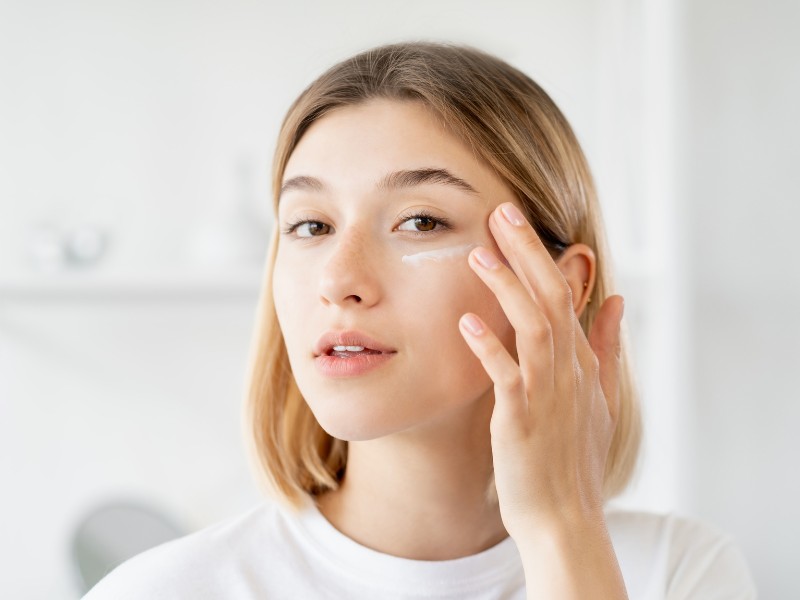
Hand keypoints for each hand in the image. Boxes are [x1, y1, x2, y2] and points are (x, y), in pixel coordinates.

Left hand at [458, 202, 624, 537]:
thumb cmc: (575, 459)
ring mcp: (547, 395)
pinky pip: (507, 376)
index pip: (565, 296)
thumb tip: (617, 299)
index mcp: (582, 363)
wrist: (565, 518)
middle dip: (527, 252)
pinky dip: (489, 347)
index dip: (541, 256)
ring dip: (508, 288)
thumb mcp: (602, 399)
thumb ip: (608, 347)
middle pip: (552, 298)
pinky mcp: (522, 420)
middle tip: (501, 211)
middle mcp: (569, 371)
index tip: (516, 222)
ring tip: (480, 252)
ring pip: (534, 327)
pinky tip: (466, 320)